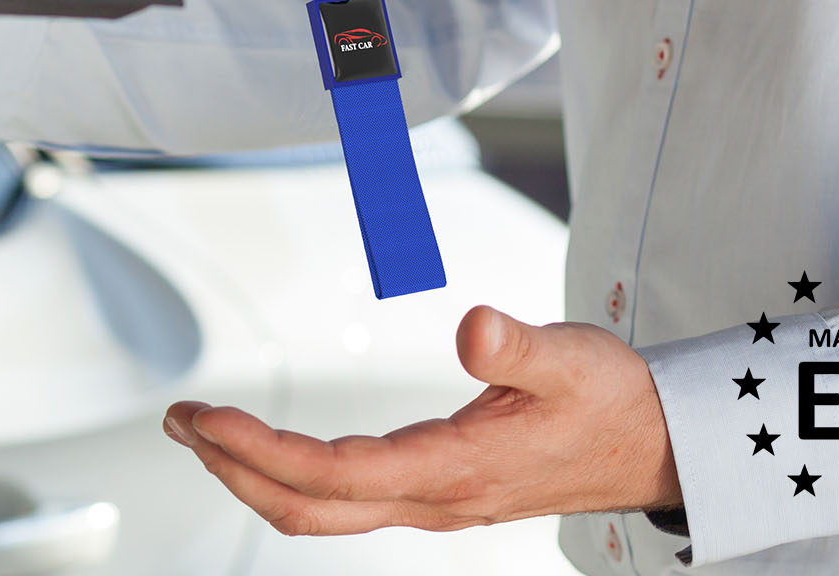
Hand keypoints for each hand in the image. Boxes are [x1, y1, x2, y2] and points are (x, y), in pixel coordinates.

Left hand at [162, 306, 680, 534]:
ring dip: (252, 472)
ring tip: (201, 432)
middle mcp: (433, 499)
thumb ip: (518, 345)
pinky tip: (268, 449)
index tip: (206, 417)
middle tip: (178, 420)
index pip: (334, 472)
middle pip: (307, 507)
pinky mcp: (434, 494)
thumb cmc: (615, 400)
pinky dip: (290, 475)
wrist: (660, 447)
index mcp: (455, 469)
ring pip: (320, 510)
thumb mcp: (574, 358)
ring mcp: (431, 503)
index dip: (260, 450)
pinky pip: (343, 500)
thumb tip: (473, 327)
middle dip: (231, 467)